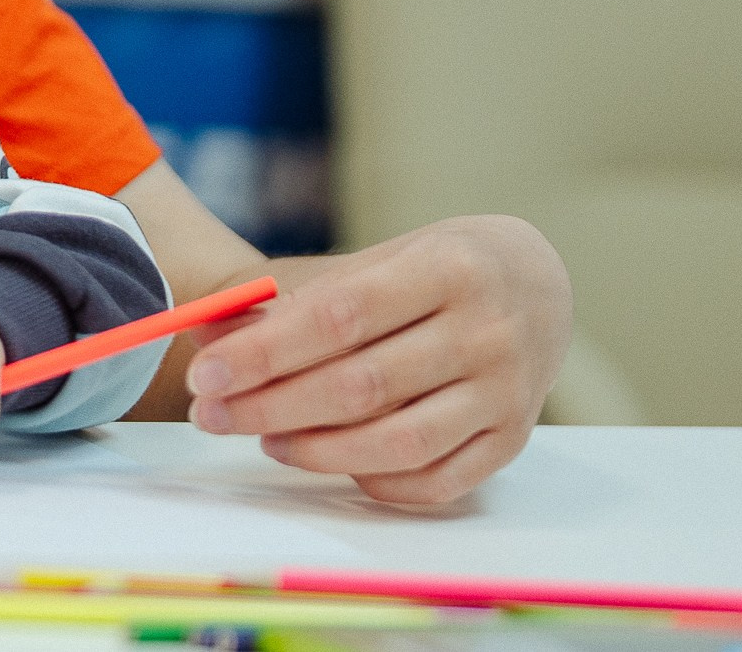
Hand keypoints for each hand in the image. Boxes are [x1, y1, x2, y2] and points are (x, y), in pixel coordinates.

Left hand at [186, 215, 570, 504]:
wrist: (536, 279)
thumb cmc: (434, 268)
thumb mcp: (374, 261)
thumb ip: (296, 301)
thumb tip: (208, 337)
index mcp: (447, 268)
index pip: (339, 318)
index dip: (264, 352)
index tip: (206, 374)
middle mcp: (486, 331)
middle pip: (361, 386)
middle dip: (271, 406)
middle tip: (212, 413)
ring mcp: (507, 392)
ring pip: (398, 442)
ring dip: (316, 450)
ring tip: (264, 437)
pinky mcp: (514, 440)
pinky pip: (436, 481)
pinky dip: (374, 479)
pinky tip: (329, 460)